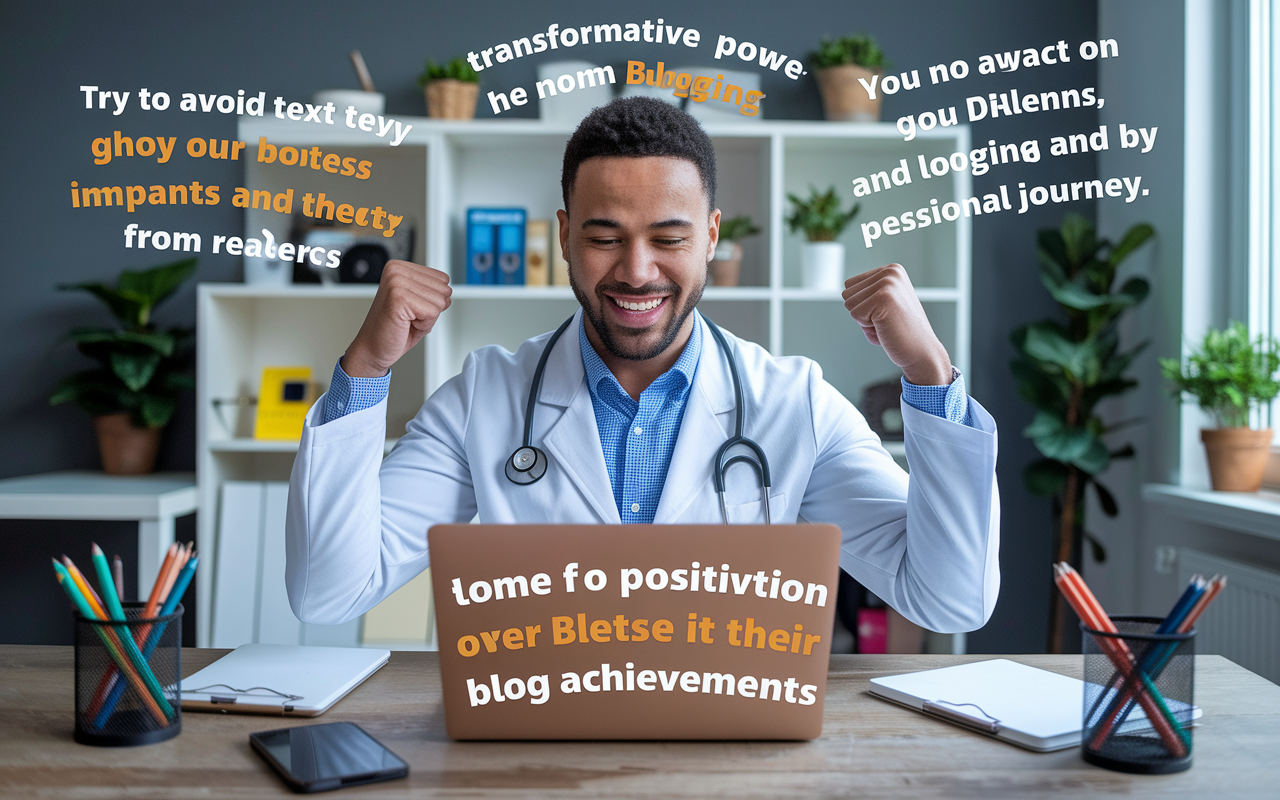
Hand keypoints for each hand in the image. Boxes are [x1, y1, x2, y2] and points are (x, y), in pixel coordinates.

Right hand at [342, 260, 450, 376]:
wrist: (372, 349)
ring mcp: (396, 282)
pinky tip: (404, 325)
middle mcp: (396, 270)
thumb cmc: (394, 329)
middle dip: (431, 310)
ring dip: (427, 318)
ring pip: (440, 302)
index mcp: (400, 267)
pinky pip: (433, 313)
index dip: (433, 300)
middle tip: (408, 317)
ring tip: (406, 321)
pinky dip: (423, 325)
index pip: (443, 279)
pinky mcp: (398, 298)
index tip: (411, 308)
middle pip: (444, 289)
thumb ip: (433, 291)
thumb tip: (448, 288)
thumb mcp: (419, 304)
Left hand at [842, 263, 952, 385]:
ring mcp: (888, 283)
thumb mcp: (883, 305)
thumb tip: (845, 291)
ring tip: (887, 324)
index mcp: (891, 270)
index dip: (862, 306)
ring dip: (864, 320)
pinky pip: (855, 315)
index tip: (885, 313)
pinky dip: (867, 328)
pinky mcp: (884, 298)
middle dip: (862, 312)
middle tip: (886, 321)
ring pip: (849, 303)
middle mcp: (891, 272)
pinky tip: (887, 328)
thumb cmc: (899, 333)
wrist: (922, 352)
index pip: (850, 285)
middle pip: (848, 293)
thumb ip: (865, 295)